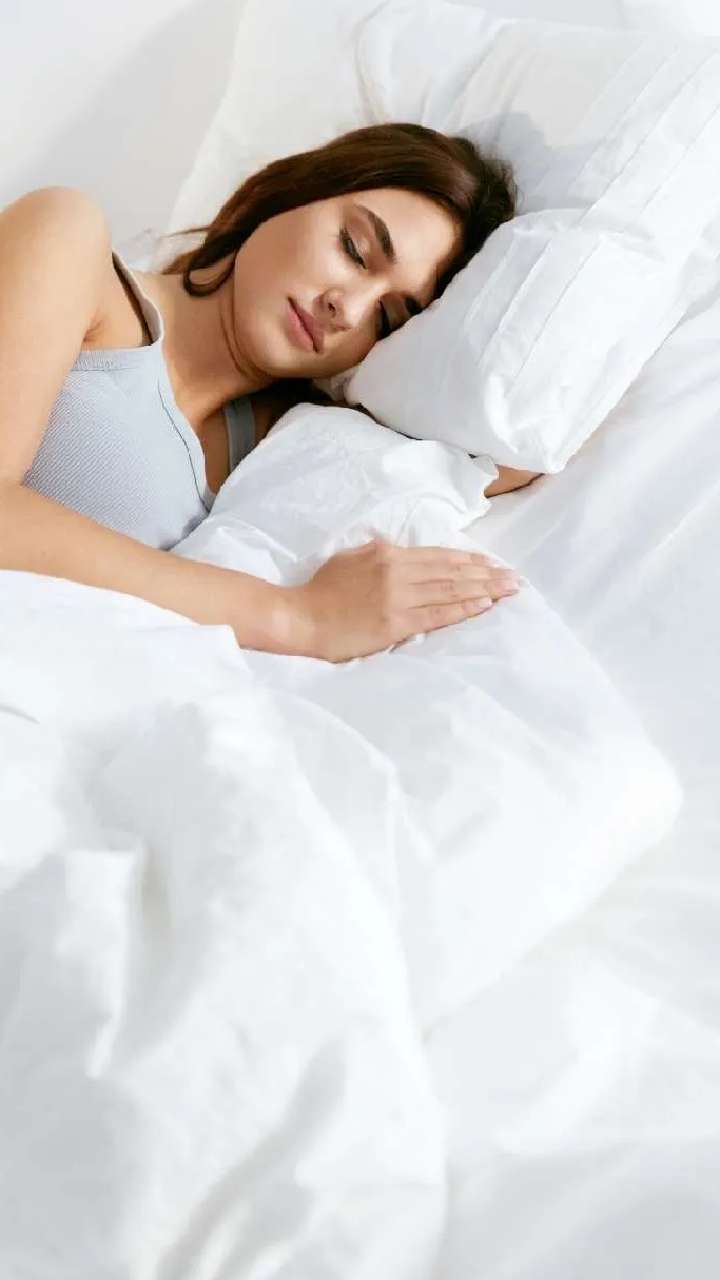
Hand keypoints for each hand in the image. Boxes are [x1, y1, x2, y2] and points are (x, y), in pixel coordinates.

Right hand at [293, 536, 520, 662]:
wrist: (300, 617)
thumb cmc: (320, 590)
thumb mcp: (349, 559)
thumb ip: (378, 554)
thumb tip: (397, 551)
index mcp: (388, 554)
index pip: (439, 555)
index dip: (470, 559)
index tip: (492, 563)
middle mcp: (398, 571)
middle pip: (452, 571)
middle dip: (487, 574)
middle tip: (515, 578)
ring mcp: (398, 597)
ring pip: (451, 590)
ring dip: (484, 589)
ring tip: (509, 590)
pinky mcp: (395, 622)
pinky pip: (438, 614)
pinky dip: (464, 608)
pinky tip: (484, 605)